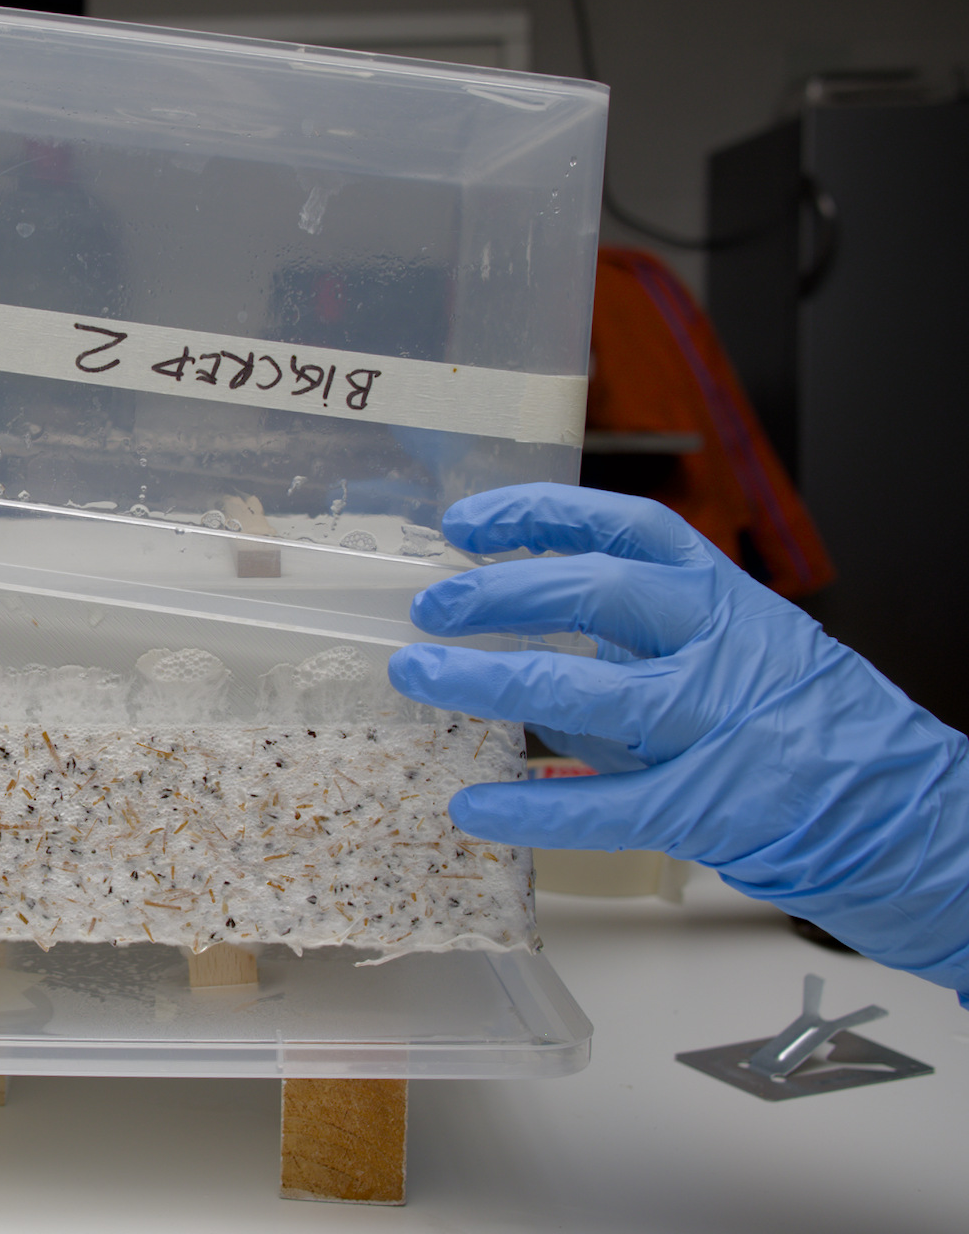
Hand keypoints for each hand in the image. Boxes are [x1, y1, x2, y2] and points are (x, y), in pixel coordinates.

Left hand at [387, 483, 968, 997]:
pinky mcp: (707, 808)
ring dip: (485, 681)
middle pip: (592, 593)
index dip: (539, 515)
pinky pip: (602, 806)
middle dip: (498, 592)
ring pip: (579, 691)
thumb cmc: (812, 728)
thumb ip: (647, 641)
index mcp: (726, 598)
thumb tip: (531, 635)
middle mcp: (718, 649)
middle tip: (432, 604)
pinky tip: (474, 808)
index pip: (626, 530)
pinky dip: (530, 807)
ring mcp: (713, 728)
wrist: (914, 817)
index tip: (469, 523)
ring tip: (419, 676)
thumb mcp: (741, 651)